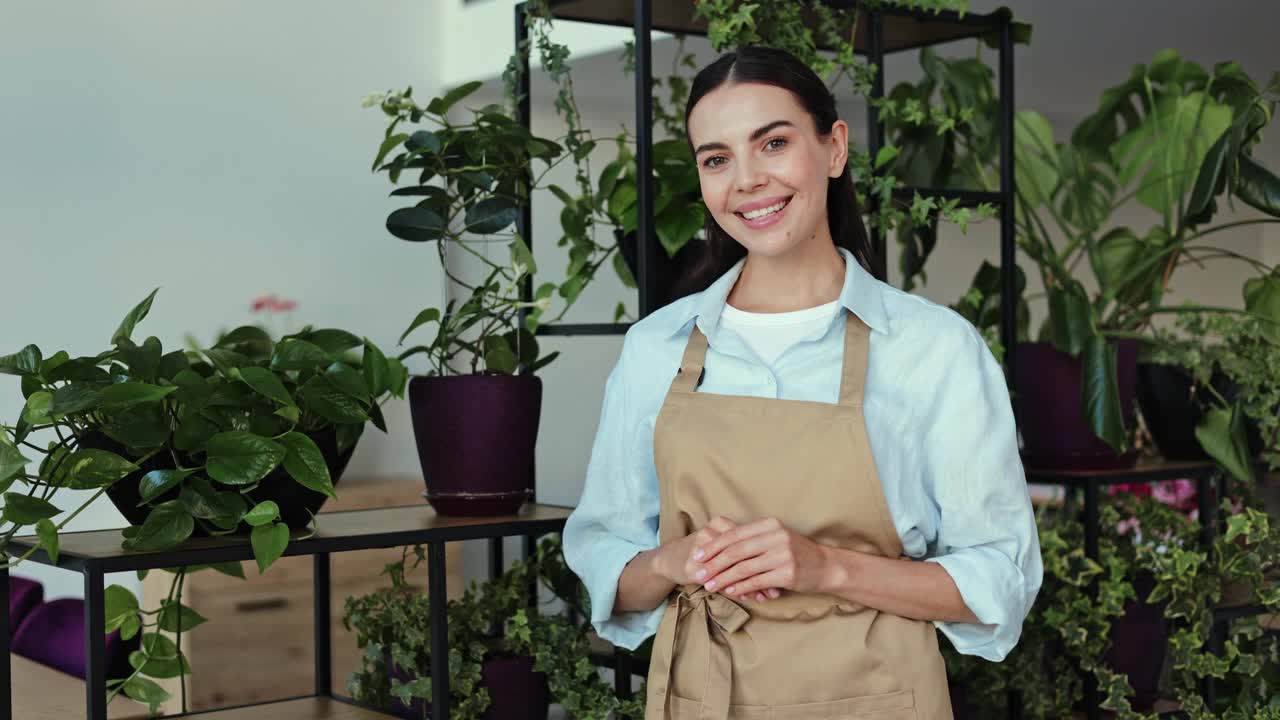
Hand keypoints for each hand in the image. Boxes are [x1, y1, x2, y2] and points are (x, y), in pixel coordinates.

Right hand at [656, 516, 782, 602]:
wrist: (669, 559)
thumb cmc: (703, 556)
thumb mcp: (723, 549)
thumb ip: (743, 554)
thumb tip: (773, 572)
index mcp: (721, 524)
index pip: (749, 541)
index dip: (766, 557)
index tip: (782, 572)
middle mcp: (711, 533)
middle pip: (744, 554)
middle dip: (763, 573)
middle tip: (777, 589)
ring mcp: (702, 550)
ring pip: (734, 568)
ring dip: (752, 584)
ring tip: (765, 596)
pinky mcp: (694, 566)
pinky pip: (720, 580)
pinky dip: (736, 590)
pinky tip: (747, 598)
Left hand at [692, 517, 829, 599]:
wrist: (825, 566)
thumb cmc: (794, 552)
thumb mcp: (775, 537)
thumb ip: (751, 539)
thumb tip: (717, 548)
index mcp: (769, 524)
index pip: (734, 534)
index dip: (713, 546)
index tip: (697, 555)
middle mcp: (776, 536)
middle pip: (736, 551)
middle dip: (713, 564)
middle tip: (699, 574)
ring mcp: (783, 555)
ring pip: (744, 568)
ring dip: (723, 578)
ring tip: (710, 586)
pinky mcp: (787, 573)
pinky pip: (756, 581)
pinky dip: (740, 587)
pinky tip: (730, 591)